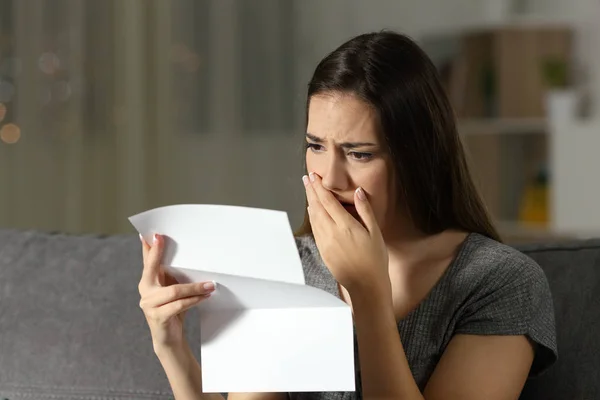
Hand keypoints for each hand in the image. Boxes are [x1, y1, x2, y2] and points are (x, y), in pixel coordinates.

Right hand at [138, 234, 214, 351]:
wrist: (169, 339)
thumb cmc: (173, 311)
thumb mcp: (172, 290)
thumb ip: (172, 276)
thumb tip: (186, 256)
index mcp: (148, 282)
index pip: (148, 261)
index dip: (150, 248)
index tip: (154, 234)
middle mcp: (145, 291)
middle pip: (152, 268)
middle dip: (158, 253)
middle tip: (163, 239)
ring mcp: (149, 305)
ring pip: (174, 291)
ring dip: (195, 287)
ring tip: (210, 285)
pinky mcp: (158, 317)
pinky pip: (179, 305)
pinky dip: (194, 300)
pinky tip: (205, 296)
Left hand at [303, 172, 389, 295]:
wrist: (366, 285)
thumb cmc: (375, 259)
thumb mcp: (375, 232)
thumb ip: (365, 210)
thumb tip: (359, 192)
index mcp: (345, 226)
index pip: (328, 201)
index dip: (319, 187)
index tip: (314, 176)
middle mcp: (332, 232)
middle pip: (317, 207)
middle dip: (311, 191)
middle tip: (306, 178)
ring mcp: (325, 243)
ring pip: (314, 217)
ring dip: (310, 202)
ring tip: (308, 190)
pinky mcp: (323, 251)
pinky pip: (315, 229)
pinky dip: (312, 217)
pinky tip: (312, 211)